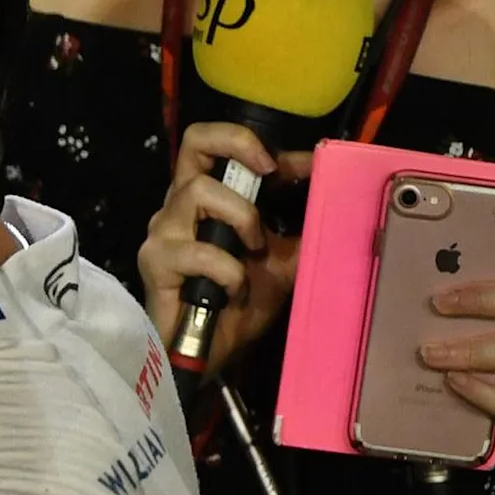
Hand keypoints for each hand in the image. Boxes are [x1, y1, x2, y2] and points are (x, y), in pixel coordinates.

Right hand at [133, 121, 311, 368]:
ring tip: (253, 250)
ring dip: (240, 218)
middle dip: (237, 144)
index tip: (307, 164)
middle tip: (269, 170)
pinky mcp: (155, 262)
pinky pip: (199, 252)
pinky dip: (228, 271)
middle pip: (194, 142)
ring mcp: (164, 232)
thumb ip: (299, 232)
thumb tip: (339, 204)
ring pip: (199, 192)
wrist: (210, 352)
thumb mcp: (282, 263)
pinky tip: (233, 291)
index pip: (221, 147)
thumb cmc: (238, 306)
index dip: (263, 145)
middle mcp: (179, 206)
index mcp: (206, 200)